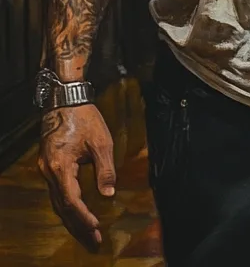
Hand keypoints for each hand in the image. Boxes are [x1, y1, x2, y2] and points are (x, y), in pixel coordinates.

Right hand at [38, 105, 114, 250]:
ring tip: (89, 234)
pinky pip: (58, 193)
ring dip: (73, 219)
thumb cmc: (85, 118)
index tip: (96, 227)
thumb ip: (105, 169)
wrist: (65, 101)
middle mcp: (48, 172)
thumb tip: (109, 194)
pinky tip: (79, 215)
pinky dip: (68, 206)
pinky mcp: (50, 167)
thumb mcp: (101, 142)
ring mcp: (47, 171)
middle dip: (78, 226)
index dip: (84, 216)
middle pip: (62, 207)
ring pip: (58, 203)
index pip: (71, 200)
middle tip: (94, 242)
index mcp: (59, 167)